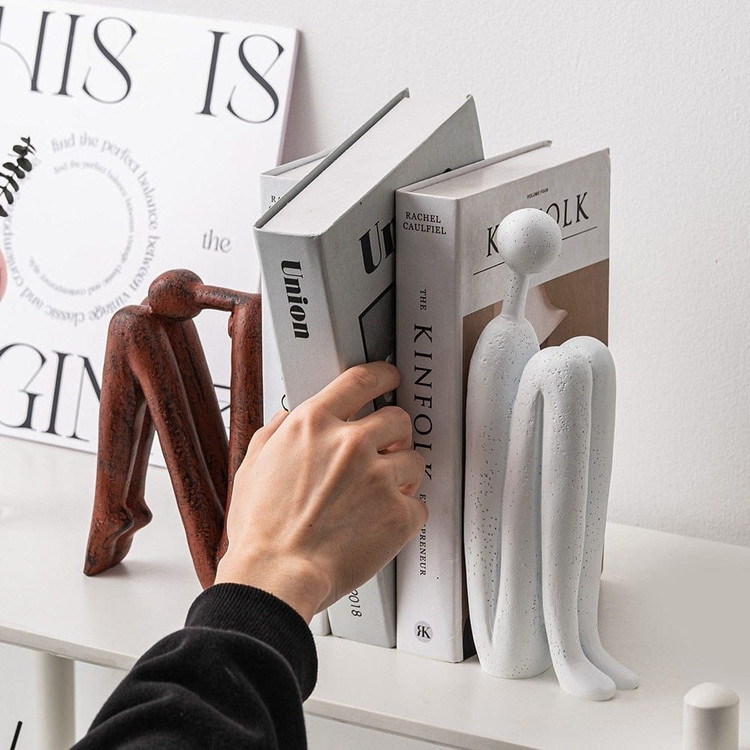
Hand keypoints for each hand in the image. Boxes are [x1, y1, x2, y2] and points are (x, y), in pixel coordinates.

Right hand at [214, 361, 426, 622]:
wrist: (276, 576)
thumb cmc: (262, 529)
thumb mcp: (253, 465)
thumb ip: (276, 433)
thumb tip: (288, 419)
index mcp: (314, 425)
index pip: (363, 380)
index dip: (383, 375)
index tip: (390, 378)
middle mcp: (351, 443)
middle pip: (398, 418)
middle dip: (394, 434)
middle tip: (385, 450)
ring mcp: (378, 477)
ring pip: (414, 460)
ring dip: (401, 475)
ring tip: (378, 496)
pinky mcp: (398, 513)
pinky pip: (418, 504)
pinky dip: (405, 514)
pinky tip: (382, 523)